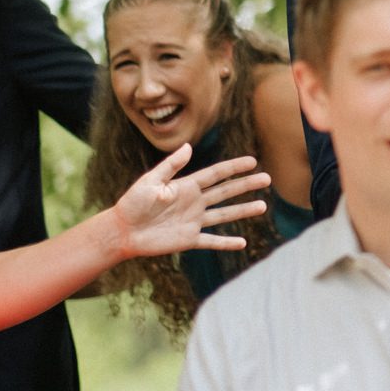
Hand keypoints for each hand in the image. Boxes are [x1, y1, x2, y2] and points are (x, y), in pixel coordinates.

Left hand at [111, 143, 270, 258]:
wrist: (122, 231)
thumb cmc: (132, 203)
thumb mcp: (150, 181)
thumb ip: (170, 166)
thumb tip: (189, 147)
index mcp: (186, 186)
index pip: (216, 174)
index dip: (234, 168)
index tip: (252, 162)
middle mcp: (194, 202)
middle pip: (226, 192)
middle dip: (246, 185)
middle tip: (267, 179)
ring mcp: (193, 221)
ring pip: (224, 215)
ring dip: (243, 210)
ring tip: (262, 206)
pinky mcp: (188, 239)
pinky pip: (211, 241)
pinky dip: (226, 243)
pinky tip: (242, 243)